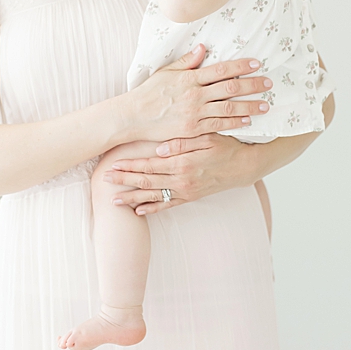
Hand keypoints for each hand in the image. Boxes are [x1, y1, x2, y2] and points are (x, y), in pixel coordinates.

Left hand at [102, 133, 255, 215]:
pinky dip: (152, 209)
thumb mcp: (207, 138)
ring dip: (132, 198)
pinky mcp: (191, 197)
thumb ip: (183, 143)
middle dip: (124, 181)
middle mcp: (182, 180)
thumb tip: (160, 148)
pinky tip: (138, 211)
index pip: (149, 165)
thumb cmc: (226, 146)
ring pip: (154, 196)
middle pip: (146, 181)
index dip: (130, 166)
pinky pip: (168, 205)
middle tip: (104, 181)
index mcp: (183, 163)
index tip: (112, 165)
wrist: (246, 166)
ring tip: (114, 200)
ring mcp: (186, 191)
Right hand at [124, 44, 271, 142]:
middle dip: (253, 85)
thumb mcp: (165, 72)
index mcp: (189, 78)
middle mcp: (195, 95)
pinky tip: (247, 120)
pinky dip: (235, 122)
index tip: (257, 64)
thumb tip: (202, 48)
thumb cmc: (148, 93)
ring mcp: (195, 113)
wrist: (133, 116)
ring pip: (229, 107)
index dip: (241, 66)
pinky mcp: (193, 129)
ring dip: (250, 105)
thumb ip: (186, 61)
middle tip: (269, 83)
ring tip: (265, 105)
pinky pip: (219, 124)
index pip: (221, 70)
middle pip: (230, 88)